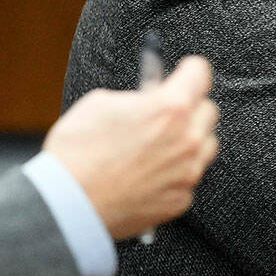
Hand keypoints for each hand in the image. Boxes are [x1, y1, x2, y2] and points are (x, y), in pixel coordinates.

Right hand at [45, 56, 220, 238]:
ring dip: (188, 140)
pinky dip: (174, 172)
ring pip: (205, 146)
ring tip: (157, 144)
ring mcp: (187, 173)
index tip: (183, 73)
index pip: (200, 73)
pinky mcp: (180, 200)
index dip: (188, 70)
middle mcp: (187, 140)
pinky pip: (188, 178)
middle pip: (208, 110)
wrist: (68, 205)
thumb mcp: (100, 103)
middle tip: (164, 112)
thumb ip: (136, 97)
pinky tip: (149, 173)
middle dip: (189, 107)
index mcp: (170, 108)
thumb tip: (148, 98)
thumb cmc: (77, 153)